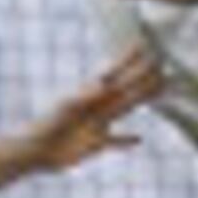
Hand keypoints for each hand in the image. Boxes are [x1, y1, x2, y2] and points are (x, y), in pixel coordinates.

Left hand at [13, 49, 163, 181]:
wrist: (35, 151)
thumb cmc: (45, 126)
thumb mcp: (64, 107)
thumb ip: (85, 95)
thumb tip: (105, 82)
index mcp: (89, 95)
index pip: (114, 73)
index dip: (128, 59)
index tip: (143, 46)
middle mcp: (97, 107)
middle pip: (126, 89)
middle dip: (143, 77)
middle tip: (162, 65)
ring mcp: (98, 124)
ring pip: (126, 108)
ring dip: (142, 99)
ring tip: (159, 90)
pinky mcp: (96, 144)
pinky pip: (116, 141)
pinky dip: (127, 140)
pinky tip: (139, 139)